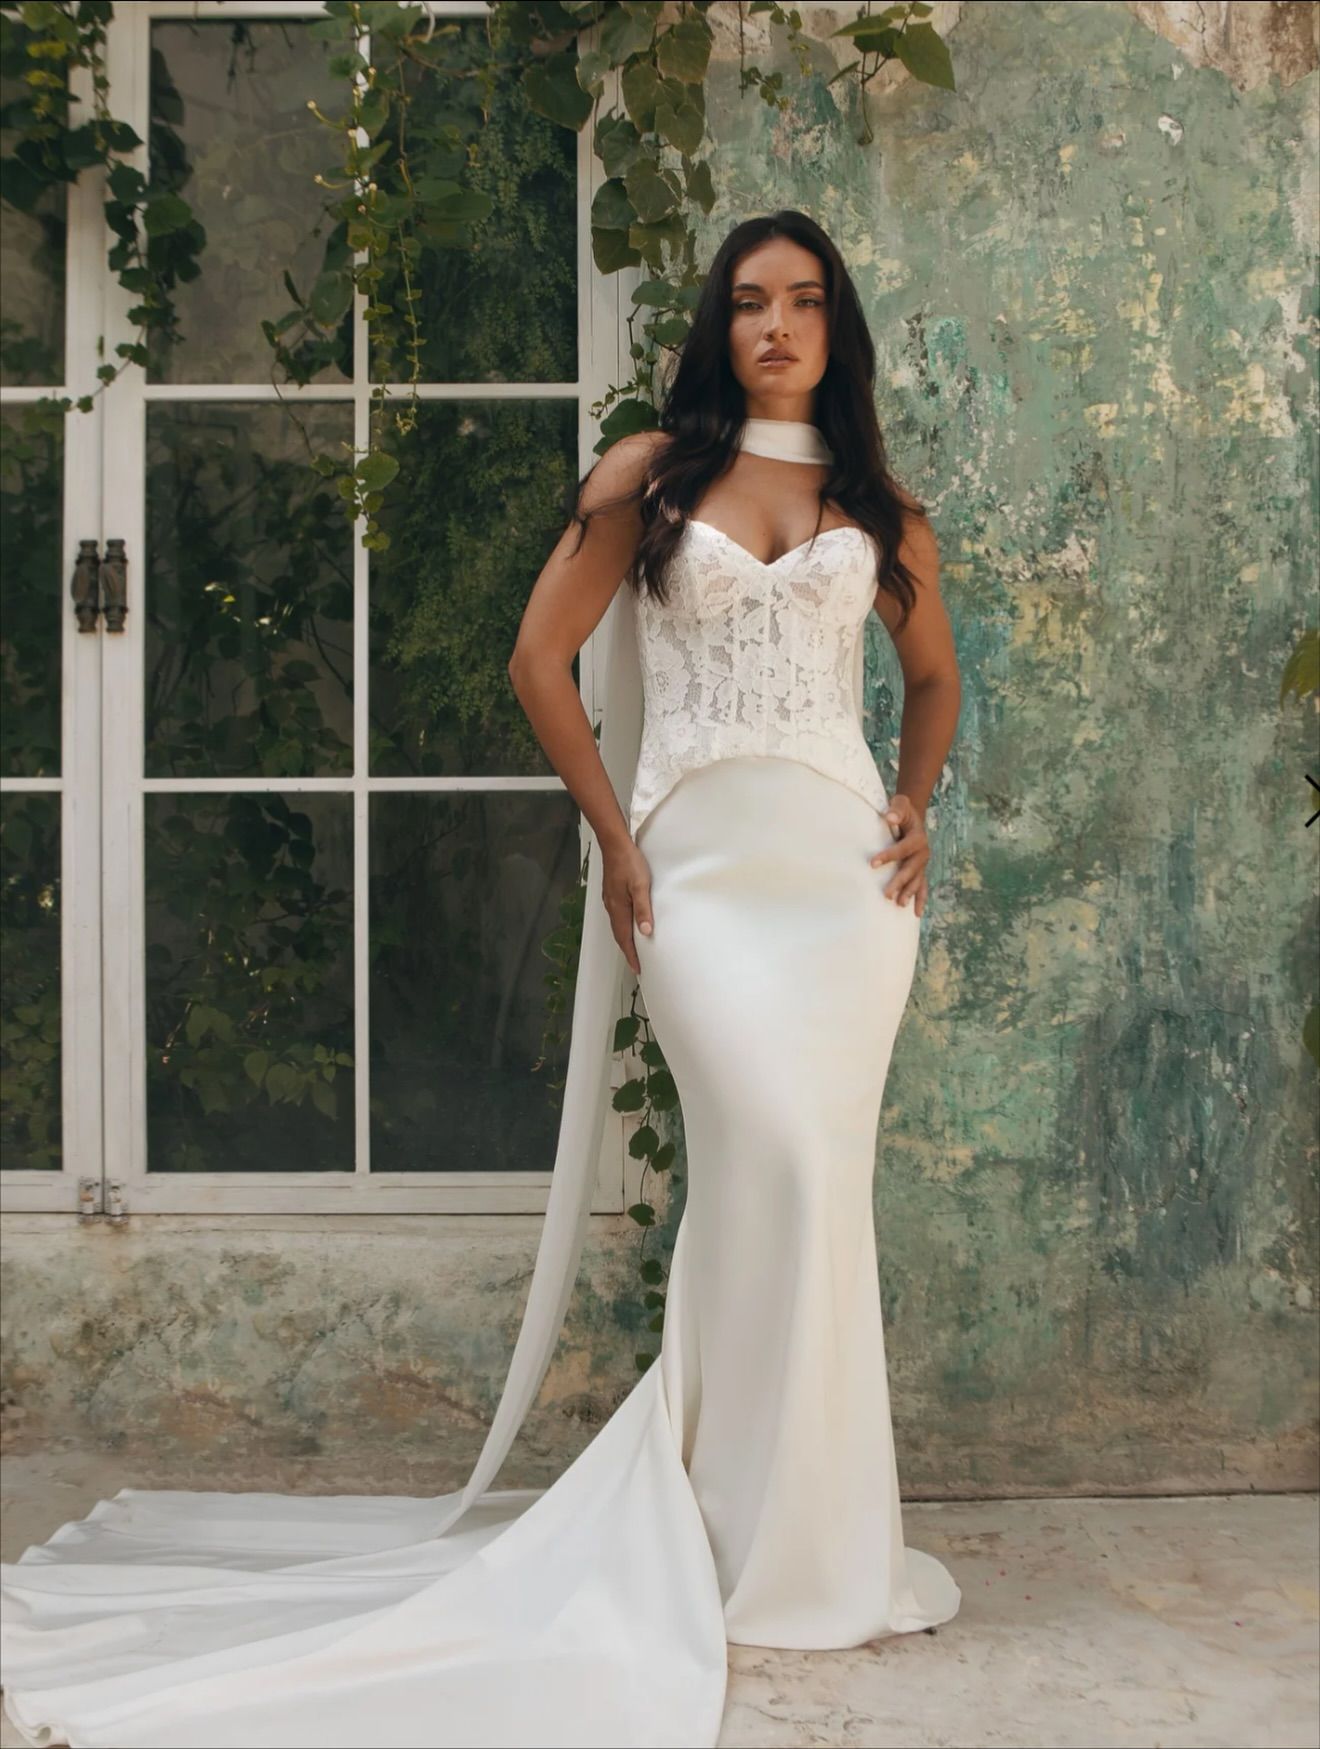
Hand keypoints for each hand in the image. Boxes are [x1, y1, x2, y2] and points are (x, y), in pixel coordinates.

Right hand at [602, 838, 653, 974]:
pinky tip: (629, 925)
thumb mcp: (640, 885)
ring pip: (618, 926)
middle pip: (619, 935)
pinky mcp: (612, 893)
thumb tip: (645, 931)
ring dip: (625, 939)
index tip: (637, 968)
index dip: (631, 954)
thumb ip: (643, 909)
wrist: (614, 844)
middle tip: (636, 964)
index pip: (624, 938)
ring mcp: (610, 900)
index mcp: (618, 908)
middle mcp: (612, 907)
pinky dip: (623, 927)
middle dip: (627, 951)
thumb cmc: (629, 862)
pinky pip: (618, 916)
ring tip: (634, 949)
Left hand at [870, 795, 929, 915]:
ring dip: (908, 893)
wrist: (913, 817)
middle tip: (886, 894)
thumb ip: (896, 809)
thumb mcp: (901, 803)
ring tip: (899, 904)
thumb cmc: (902, 810)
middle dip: (899, 882)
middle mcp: (923, 853)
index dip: (888, 856)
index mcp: (918, 838)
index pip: (902, 848)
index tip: (872, 864)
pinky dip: (920, 899)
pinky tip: (917, 913)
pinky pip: (922, 886)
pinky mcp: (920, 870)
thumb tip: (889, 816)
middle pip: (910, 869)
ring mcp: (922, 864)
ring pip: (916, 880)